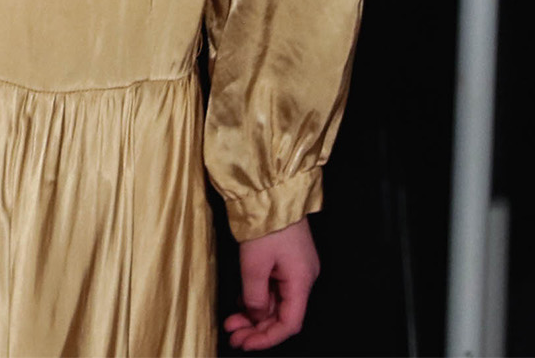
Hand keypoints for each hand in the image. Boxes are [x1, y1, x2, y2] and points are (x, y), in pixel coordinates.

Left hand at [225, 216, 317, 349]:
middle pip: (283, 315)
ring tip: (231, 324)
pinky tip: (239, 304)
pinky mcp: (286, 261)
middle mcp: (303, 278)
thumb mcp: (254, 263)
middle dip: (257, 329)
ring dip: (254, 316)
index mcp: (301, 281)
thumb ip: (254, 296)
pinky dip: (256, 299)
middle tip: (233, 336)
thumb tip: (256, 315)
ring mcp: (295, 269)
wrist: (270, 191)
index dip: (268, 338)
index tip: (246, 344)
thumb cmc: (266, 223)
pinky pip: (273, 288)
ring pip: (276, 303)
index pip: (290, 323)